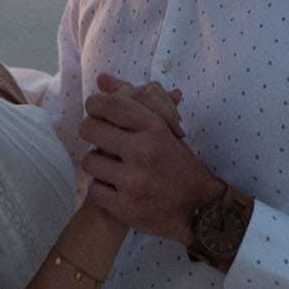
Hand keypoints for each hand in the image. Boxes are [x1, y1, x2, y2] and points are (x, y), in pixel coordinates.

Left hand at [78, 73, 217, 243]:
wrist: (199, 209)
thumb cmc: (180, 165)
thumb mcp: (166, 129)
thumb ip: (135, 101)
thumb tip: (102, 79)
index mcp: (155, 128)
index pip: (111, 105)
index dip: (95, 104)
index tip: (93, 109)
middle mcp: (143, 151)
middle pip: (91, 129)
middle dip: (90, 131)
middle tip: (97, 137)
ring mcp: (133, 181)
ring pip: (89, 160)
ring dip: (96, 163)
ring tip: (108, 166)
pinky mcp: (126, 207)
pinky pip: (94, 188)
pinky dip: (102, 188)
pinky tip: (114, 187)